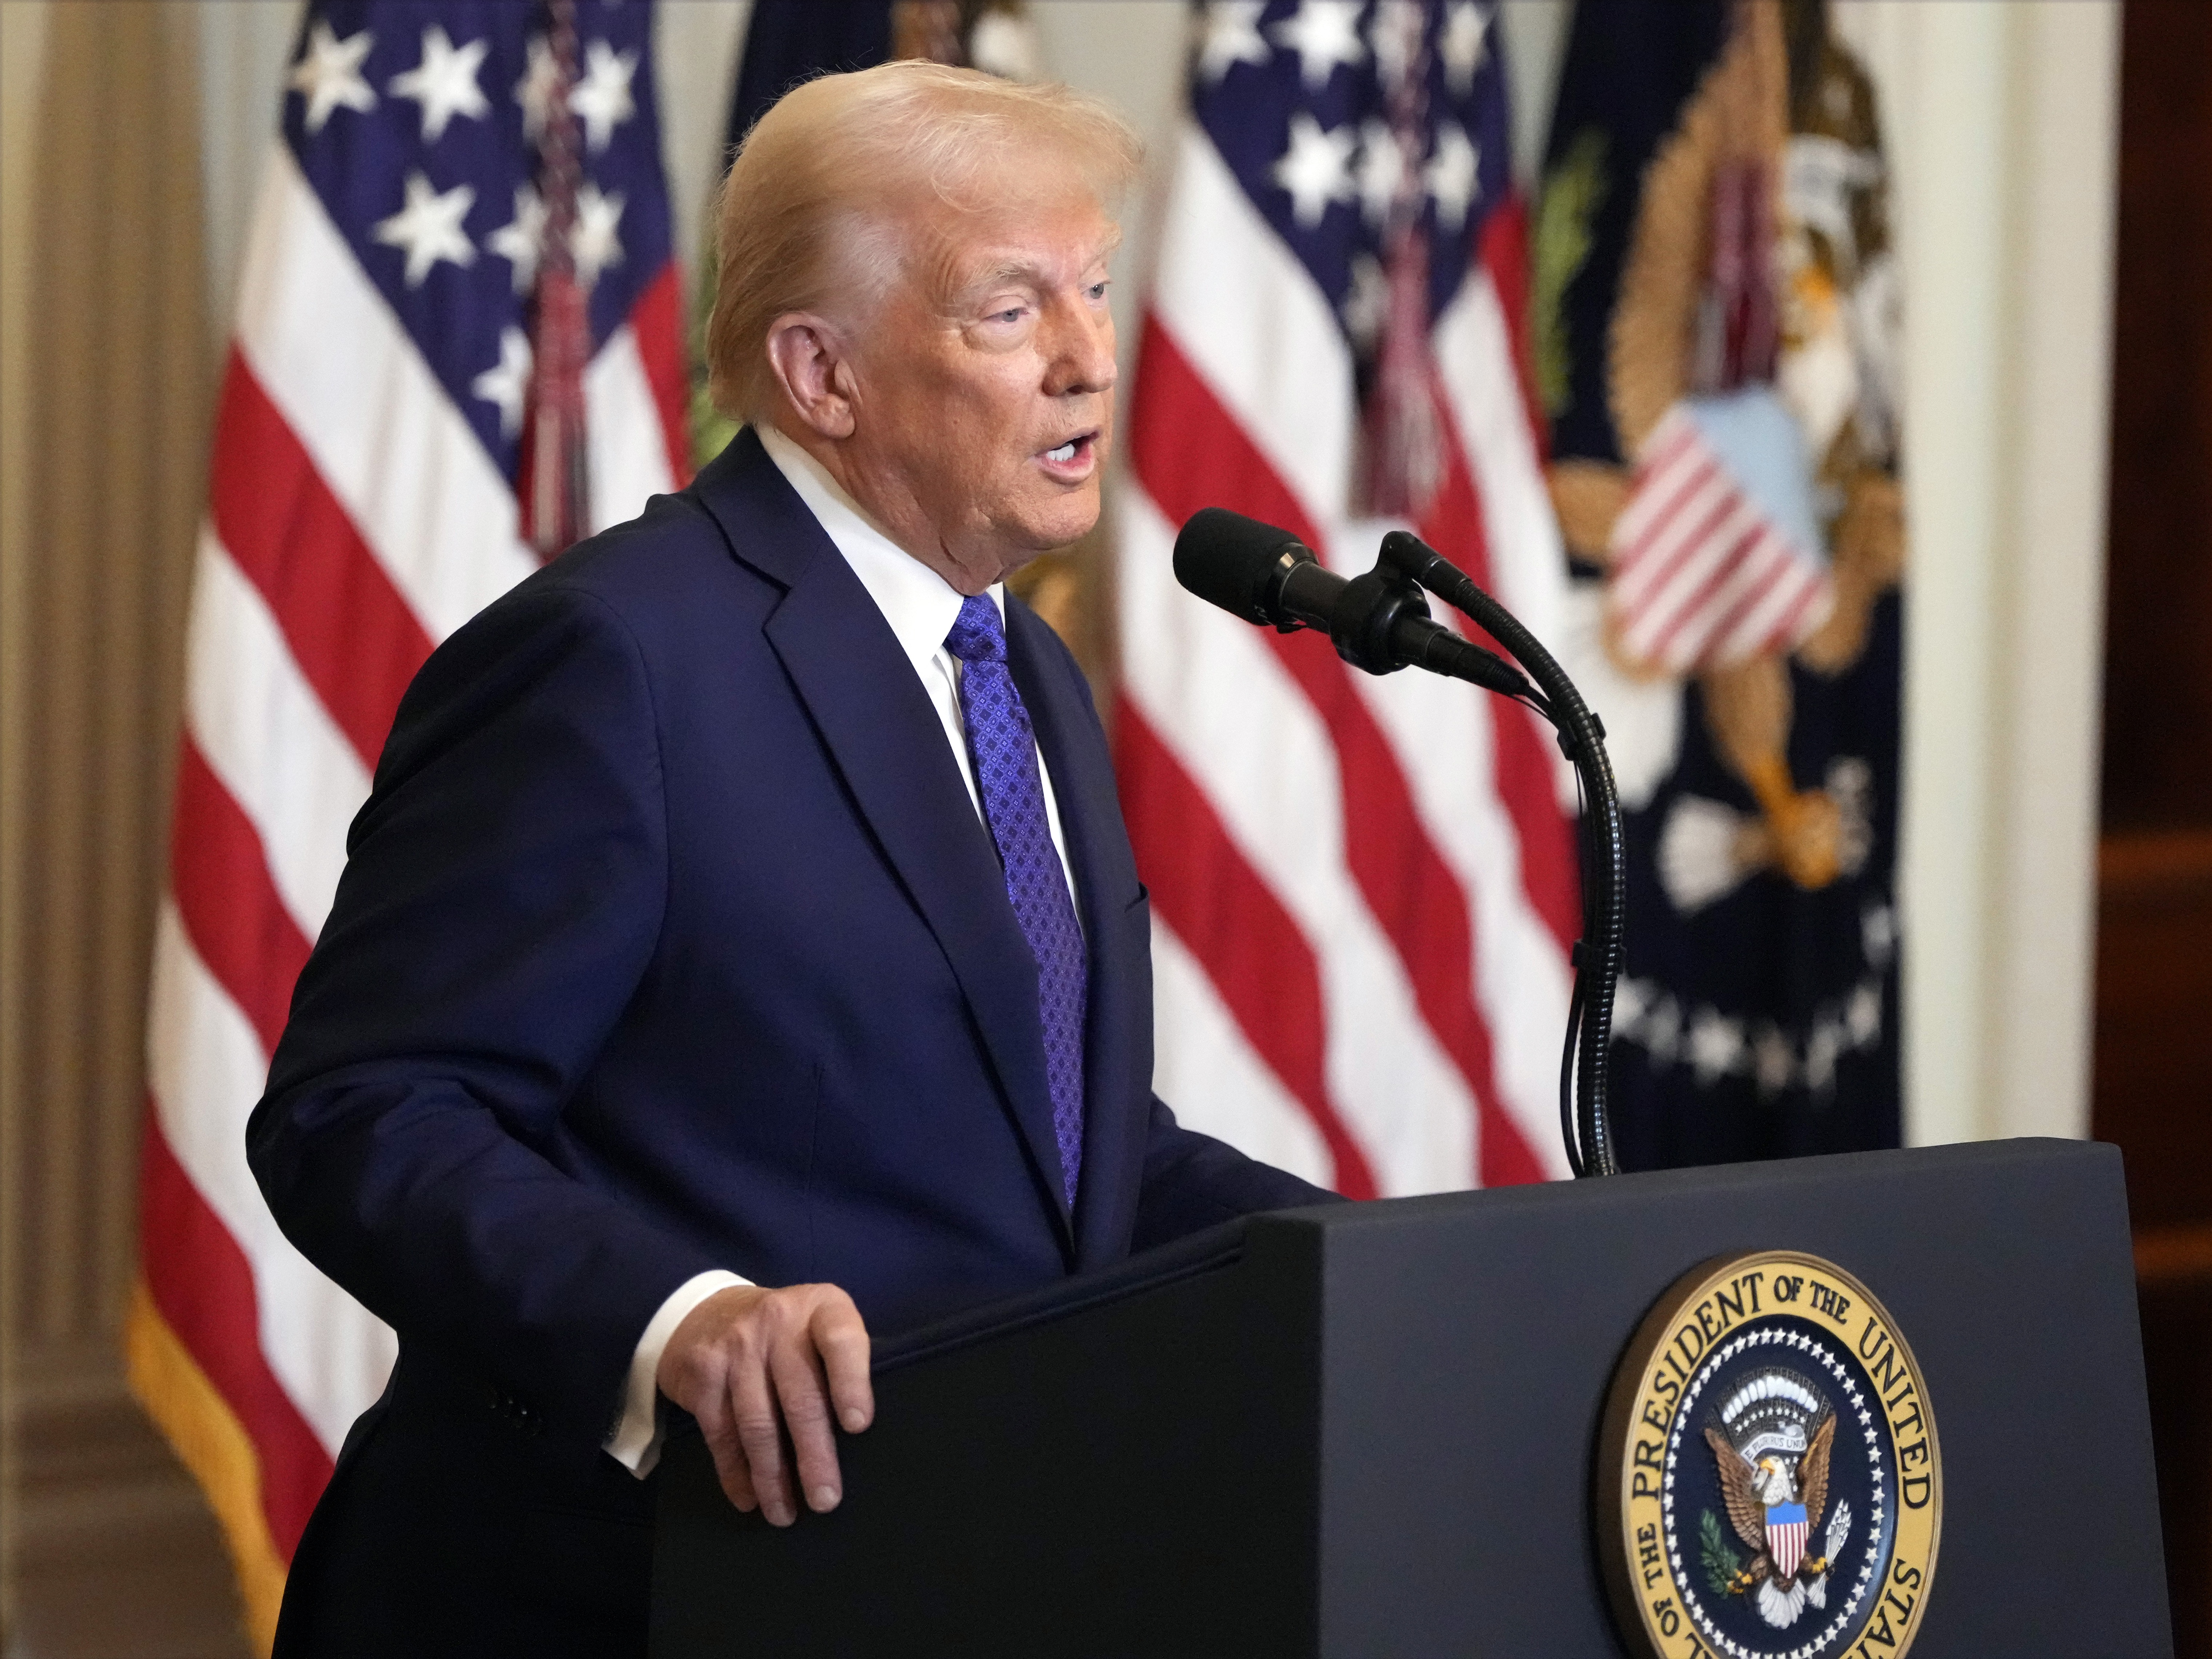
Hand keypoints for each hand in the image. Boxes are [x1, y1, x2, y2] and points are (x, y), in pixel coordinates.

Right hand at [655, 1283, 872, 1525]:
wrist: (707, 1312)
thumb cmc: (787, 1331)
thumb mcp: (819, 1325)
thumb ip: (841, 1362)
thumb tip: (863, 1437)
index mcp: (821, 1308)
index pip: (841, 1340)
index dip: (851, 1382)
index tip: (859, 1426)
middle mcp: (778, 1321)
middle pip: (800, 1396)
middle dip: (814, 1455)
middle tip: (826, 1499)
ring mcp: (736, 1347)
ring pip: (757, 1423)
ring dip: (772, 1476)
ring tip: (786, 1513)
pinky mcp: (703, 1374)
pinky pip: (721, 1433)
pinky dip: (735, 1473)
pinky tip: (749, 1498)